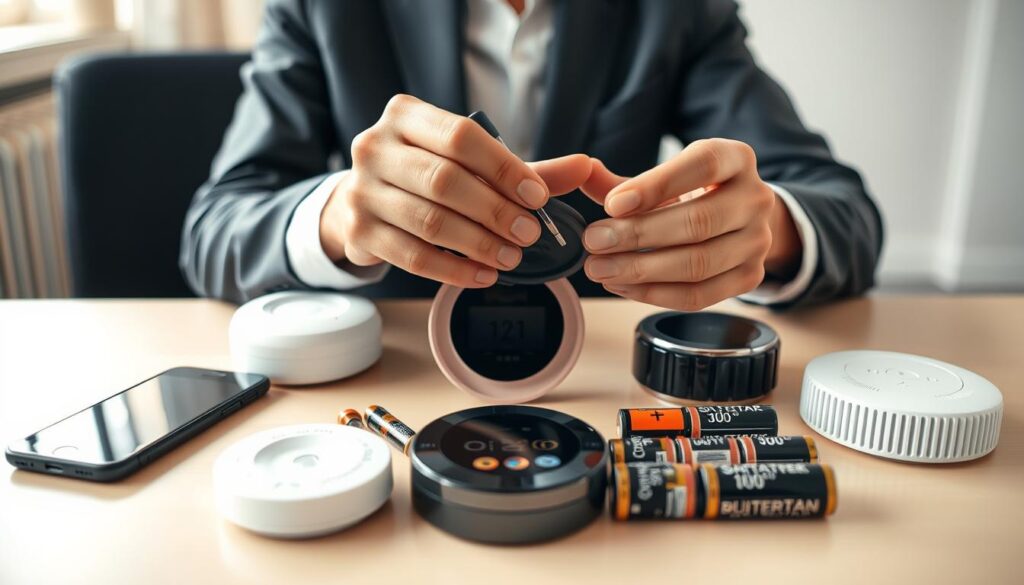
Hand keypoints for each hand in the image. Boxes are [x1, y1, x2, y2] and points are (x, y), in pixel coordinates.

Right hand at [320, 94, 591, 287]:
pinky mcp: (358, 231)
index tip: (538, 197)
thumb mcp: (469, 163)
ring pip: (429, 222)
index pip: (461, 137)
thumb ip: (525, 169)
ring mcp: (361, 190)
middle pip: (444, 181)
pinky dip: (455, 269)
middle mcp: (375, 147)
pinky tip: (484, 275)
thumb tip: (586, 167)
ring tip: (512, 257)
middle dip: (494, 211)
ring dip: (479, 244)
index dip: (504, 168)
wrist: (359, 200)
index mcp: (406, 116)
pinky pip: (413, 257)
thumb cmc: (425, 175)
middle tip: (529, 234)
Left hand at [580, 138, 801, 309]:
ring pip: (698, 263)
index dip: (656, 185)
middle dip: (638, 235)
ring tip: (599, 269)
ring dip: (641, 270)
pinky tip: (621, 286)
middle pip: (698, 222)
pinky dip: (654, 294)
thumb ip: (622, 181)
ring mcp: (758, 241)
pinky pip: (699, 295)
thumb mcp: (663, 180)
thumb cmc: (691, 194)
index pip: (703, 165)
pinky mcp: (750, 278)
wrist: (736, 221)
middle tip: (593, 241)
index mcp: (735, 158)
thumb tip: (582, 172)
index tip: (612, 204)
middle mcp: (755, 198)